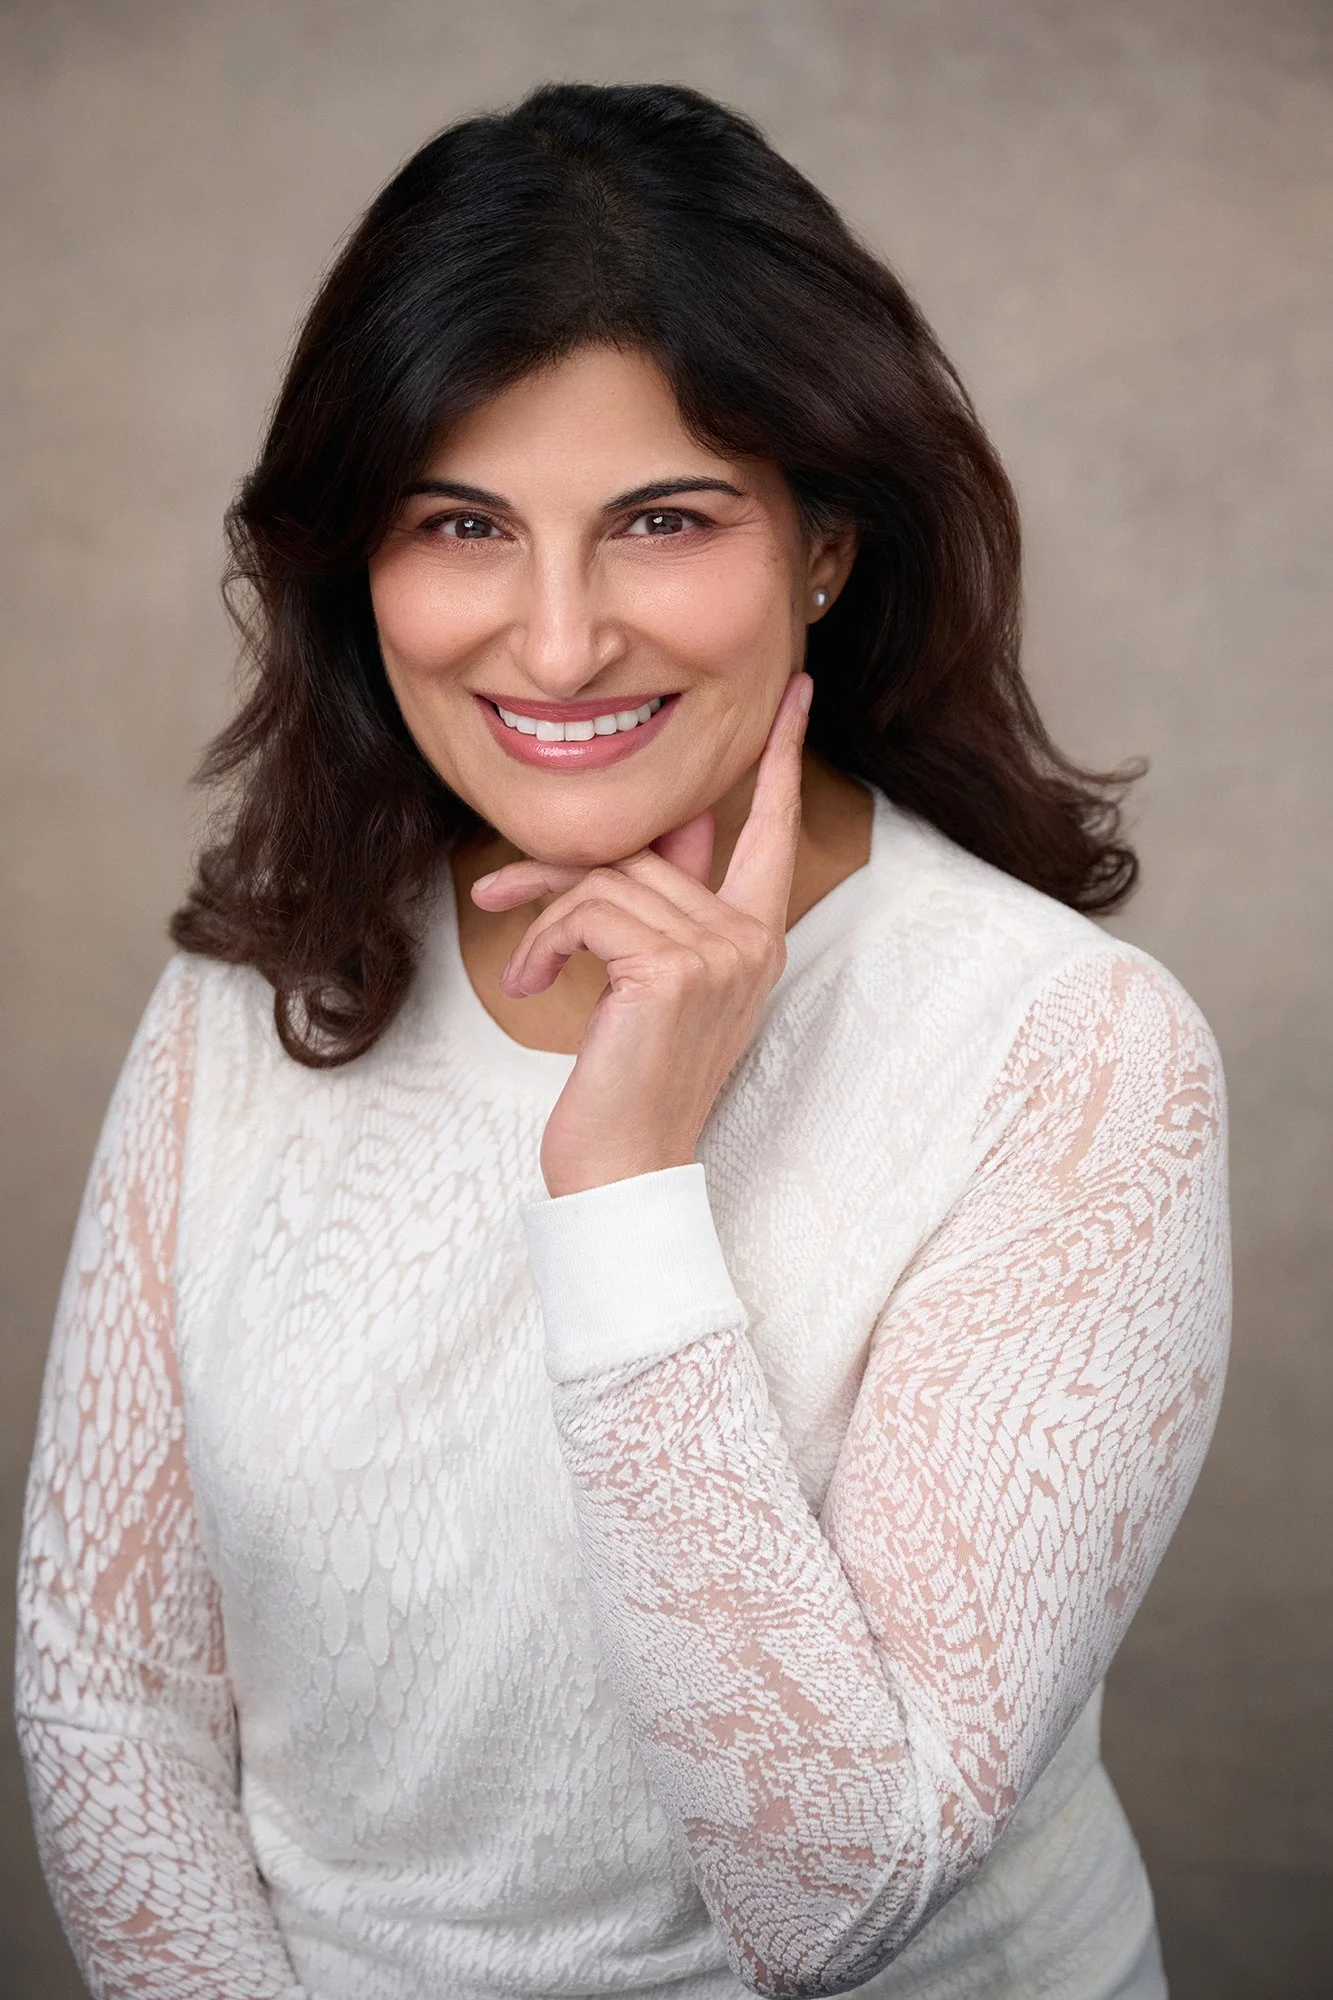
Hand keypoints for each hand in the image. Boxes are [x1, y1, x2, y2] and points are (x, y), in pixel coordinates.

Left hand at [471, 671, 813, 1196]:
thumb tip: (657, 830)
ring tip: (523, 967)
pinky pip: (589, 911)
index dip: (782, 759)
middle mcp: (752, 939)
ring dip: (543, 919)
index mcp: (759, 939)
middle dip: (558, 872)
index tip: (794, 695)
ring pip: (608, 880)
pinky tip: (533, 985)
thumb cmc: (630, 1082)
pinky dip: (544, 942)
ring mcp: (719, 953)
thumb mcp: (652, 983)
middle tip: (495, 896)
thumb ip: (663, 904)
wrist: (623, 1166)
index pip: (773, 830)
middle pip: (647, 849)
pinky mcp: (672, 969)